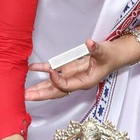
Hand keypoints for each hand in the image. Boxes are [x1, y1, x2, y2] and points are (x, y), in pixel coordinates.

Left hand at [24, 34, 139, 101]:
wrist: (115, 54)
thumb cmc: (111, 56)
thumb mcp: (105, 52)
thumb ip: (97, 49)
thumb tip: (90, 43)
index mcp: (85, 81)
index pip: (68, 85)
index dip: (58, 81)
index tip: (50, 71)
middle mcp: (76, 81)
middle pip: (56, 91)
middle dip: (41, 94)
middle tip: (26, 96)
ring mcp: (71, 75)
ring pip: (53, 85)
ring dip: (39, 87)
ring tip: (25, 91)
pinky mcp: (69, 68)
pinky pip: (54, 70)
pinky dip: (43, 69)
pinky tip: (32, 68)